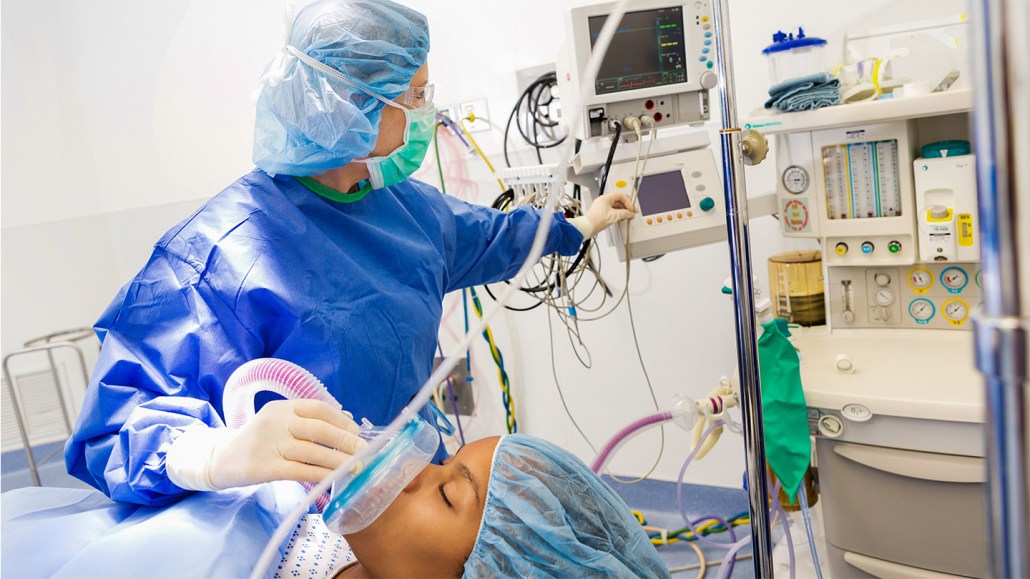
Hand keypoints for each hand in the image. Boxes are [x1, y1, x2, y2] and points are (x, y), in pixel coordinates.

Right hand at [208, 399, 365, 489]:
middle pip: (319, 429)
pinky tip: (334, 478)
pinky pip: (300, 470)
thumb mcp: (277, 423)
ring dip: (338, 460)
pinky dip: (321, 474)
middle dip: (345, 440)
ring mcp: (269, 444)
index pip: (318, 408)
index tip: (356, 431)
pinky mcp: (264, 467)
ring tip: (355, 467)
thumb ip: (305, 422)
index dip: (341, 420)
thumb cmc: (258, 442)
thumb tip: (346, 422)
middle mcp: (276, 422)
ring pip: (312, 451)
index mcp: (281, 407)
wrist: (219, 459)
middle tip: (363, 450)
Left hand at [586, 192, 638, 235]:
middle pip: (618, 201)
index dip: (627, 201)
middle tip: (632, 213)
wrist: (587, 228)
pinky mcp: (601, 213)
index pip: (620, 195)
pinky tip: (621, 219)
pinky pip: (612, 212)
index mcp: (605, 198)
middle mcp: (603, 201)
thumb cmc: (597, 220)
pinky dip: (618, 215)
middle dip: (626, 207)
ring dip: (623, 212)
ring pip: (616, 207)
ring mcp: (602, 207)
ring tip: (628, 217)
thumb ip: (624, 213)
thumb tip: (631, 213)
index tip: (631, 208)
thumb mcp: (614, 216)